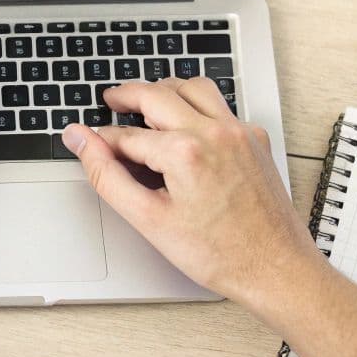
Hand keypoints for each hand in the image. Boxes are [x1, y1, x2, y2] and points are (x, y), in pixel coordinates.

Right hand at [61, 77, 314, 305]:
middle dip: (128, 96)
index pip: (128, 134)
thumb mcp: (149, 219)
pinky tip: (187, 125)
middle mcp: (214, 131)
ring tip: (146, 104)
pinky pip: (221, 106)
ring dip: (166, 90)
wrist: (275, 269)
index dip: (104, 139)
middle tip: (111, 102)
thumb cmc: (219, 254)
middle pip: (158, 94)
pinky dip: (197, 105)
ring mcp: (239, 132)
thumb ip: (106, 175)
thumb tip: (80, 141)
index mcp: (184, 151)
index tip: (91, 143)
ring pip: (194, 87)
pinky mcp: (255, 139)